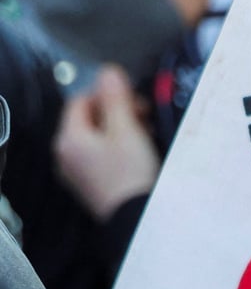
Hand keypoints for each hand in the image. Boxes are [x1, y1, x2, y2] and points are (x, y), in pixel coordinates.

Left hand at [54, 65, 160, 221]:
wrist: (136, 217)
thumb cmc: (131, 174)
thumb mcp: (127, 130)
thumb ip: (116, 99)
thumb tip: (108, 72)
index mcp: (69, 138)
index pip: (81, 100)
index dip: (108, 94)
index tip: (133, 99)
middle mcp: (67, 155)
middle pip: (89, 118)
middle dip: (118, 111)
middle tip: (144, 115)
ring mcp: (78, 170)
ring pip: (97, 136)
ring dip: (122, 128)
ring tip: (145, 133)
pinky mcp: (93, 182)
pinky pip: (101, 154)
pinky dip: (119, 146)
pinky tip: (139, 151)